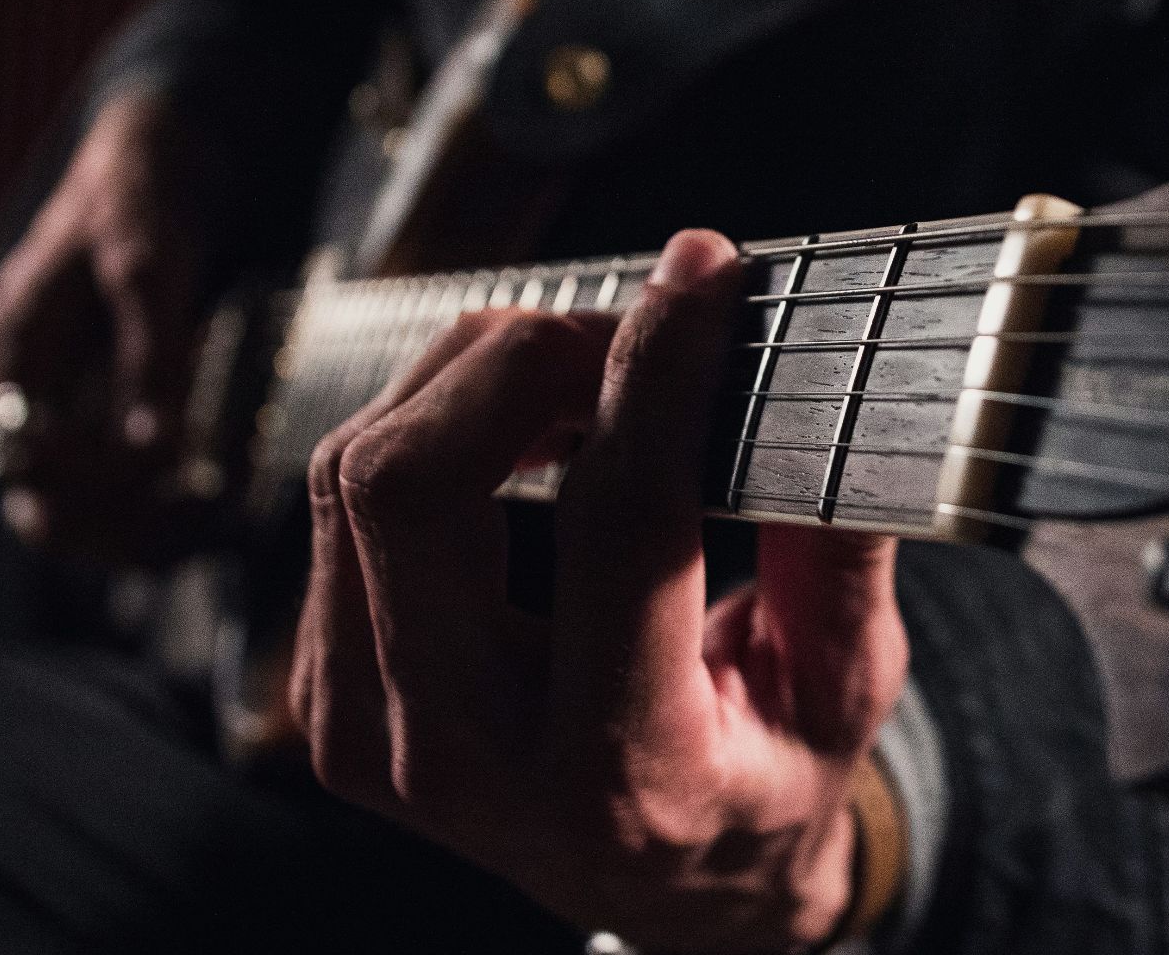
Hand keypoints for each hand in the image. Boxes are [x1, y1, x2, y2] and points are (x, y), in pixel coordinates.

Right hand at [0, 88, 200, 557]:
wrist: (155, 167)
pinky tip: (216, 502)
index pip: (35, 462)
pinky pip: (117, 486)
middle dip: (121, 527)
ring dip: (143, 530)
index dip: (106, 486)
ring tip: (218, 520)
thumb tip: (155, 446)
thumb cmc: (140, 205)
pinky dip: (159, 506)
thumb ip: (151, 356)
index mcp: (9, 355)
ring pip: (83, 510)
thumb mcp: (147, 270)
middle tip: (205, 522)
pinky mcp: (99, 414)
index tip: (183, 478)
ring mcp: (57, 407)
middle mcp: (22, 394)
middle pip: (47, 504)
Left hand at [291, 230, 906, 951]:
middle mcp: (467, 764)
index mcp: (625, 777)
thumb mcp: (840, 690)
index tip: (702, 276)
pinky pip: (340, 504)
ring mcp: (371, 734)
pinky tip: (519, 430)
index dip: (658, 374)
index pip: (617, 527)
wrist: (663, 892)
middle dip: (521, 361)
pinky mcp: (327, 695)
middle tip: (625, 337)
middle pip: (409, 487)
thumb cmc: (764, 782)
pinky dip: (427, 427)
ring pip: (354, 473)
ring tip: (582, 378)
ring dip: (470, 381)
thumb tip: (814, 393)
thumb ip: (832, 554)